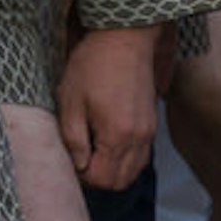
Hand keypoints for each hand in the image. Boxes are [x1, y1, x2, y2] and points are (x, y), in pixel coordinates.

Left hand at [56, 27, 158, 189]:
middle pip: (120, 181)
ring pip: (133, 171)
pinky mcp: (151, 124)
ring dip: (112, 170)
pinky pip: (140, 156)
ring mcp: (148, 133)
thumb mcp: (71, 100)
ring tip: (91, 149)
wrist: (124, 39)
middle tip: (78, 156)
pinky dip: (125, 159)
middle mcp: (139, 140)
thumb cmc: (93, 65)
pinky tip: (107, 141)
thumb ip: (73, 138)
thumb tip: (77, 165)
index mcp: (118, 136)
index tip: (69, 157)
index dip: (82, 175)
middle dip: (97, 177)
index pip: (102, 179)